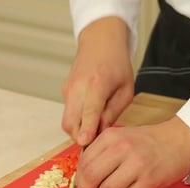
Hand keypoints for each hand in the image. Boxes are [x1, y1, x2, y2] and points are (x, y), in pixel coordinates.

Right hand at [61, 16, 134, 145]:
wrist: (100, 43)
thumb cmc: (117, 65)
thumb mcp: (125, 90)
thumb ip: (113, 112)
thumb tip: (101, 132)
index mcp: (97, 84)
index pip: (89, 112)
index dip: (87, 129)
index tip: (85, 142)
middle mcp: (78, 87)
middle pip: (71, 122)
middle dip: (81, 137)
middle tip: (96, 142)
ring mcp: (68, 89)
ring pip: (67, 120)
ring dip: (79, 130)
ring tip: (96, 128)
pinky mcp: (64, 92)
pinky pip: (68, 113)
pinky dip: (77, 120)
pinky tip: (91, 117)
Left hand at [75, 117, 189, 187]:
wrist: (182, 139)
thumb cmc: (153, 140)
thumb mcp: (124, 135)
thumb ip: (104, 151)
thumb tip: (86, 175)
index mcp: (112, 137)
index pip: (84, 162)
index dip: (79, 179)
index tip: (80, 187)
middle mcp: (122, 149)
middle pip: (91, 178)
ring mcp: (137, 166)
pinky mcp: (150, 181)